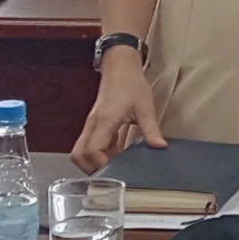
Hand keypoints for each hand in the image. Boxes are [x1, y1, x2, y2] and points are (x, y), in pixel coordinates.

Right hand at [71, 50, 165, 173]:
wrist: (120, 67)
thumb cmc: (130, 83)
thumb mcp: (145, 106)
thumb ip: (151, 128)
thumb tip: (159, 146)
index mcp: (104, 120)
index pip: (91, 150)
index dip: (100, 164)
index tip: (114, 170)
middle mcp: (93, 124)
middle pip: (79, 155)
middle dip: (91, 169)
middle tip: (111, 173)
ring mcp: (92, 125)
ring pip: (81, 151)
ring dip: (94, 162)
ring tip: (115, 164)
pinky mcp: (95, 125)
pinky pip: (90, 144)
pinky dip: (100, 153)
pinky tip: (117, 154)